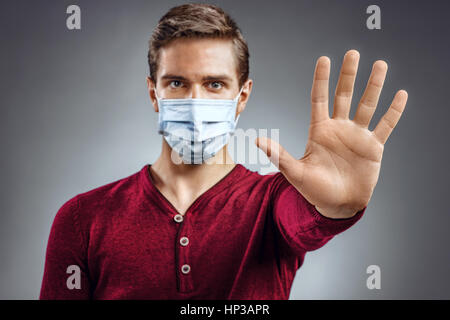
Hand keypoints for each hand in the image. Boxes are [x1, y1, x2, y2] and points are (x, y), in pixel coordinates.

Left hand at [256, 50, 407, 218]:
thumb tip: (257, 141)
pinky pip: (386, 125)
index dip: (321, 79)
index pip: (319, 99)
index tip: (324, 59)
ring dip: (373, 86)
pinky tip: (401, 94)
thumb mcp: (296, 173)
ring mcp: (357, 136)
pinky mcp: (373, 146)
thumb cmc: (315, 190)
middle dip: (348, 75)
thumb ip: (279, 156)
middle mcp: (339, 128)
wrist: (338, 205)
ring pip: (367, 105)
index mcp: (319, 131)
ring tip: (380, 65)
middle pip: (344, 95)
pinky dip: (394, 111)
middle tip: (353, 53)